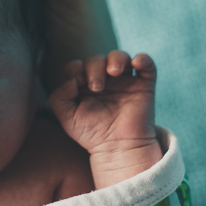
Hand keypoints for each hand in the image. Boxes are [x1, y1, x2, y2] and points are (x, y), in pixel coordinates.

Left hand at [49, 51, 162, 187]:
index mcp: (84, 85)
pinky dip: (143, 59)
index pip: (76, 66)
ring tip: (114, 72)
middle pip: (96, 59)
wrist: (119, 148)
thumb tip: (70, 80)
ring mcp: (124, 81)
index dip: (75, 70)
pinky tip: (136, 63)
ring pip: (120, 56)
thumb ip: (58, 97)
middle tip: (97, 87)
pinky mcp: (143, 85)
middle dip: (94, 68)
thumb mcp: (67, 118)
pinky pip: (147, 64)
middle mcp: (104, 80)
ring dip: (116, 58)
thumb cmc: (92, 134)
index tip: (79, 85)